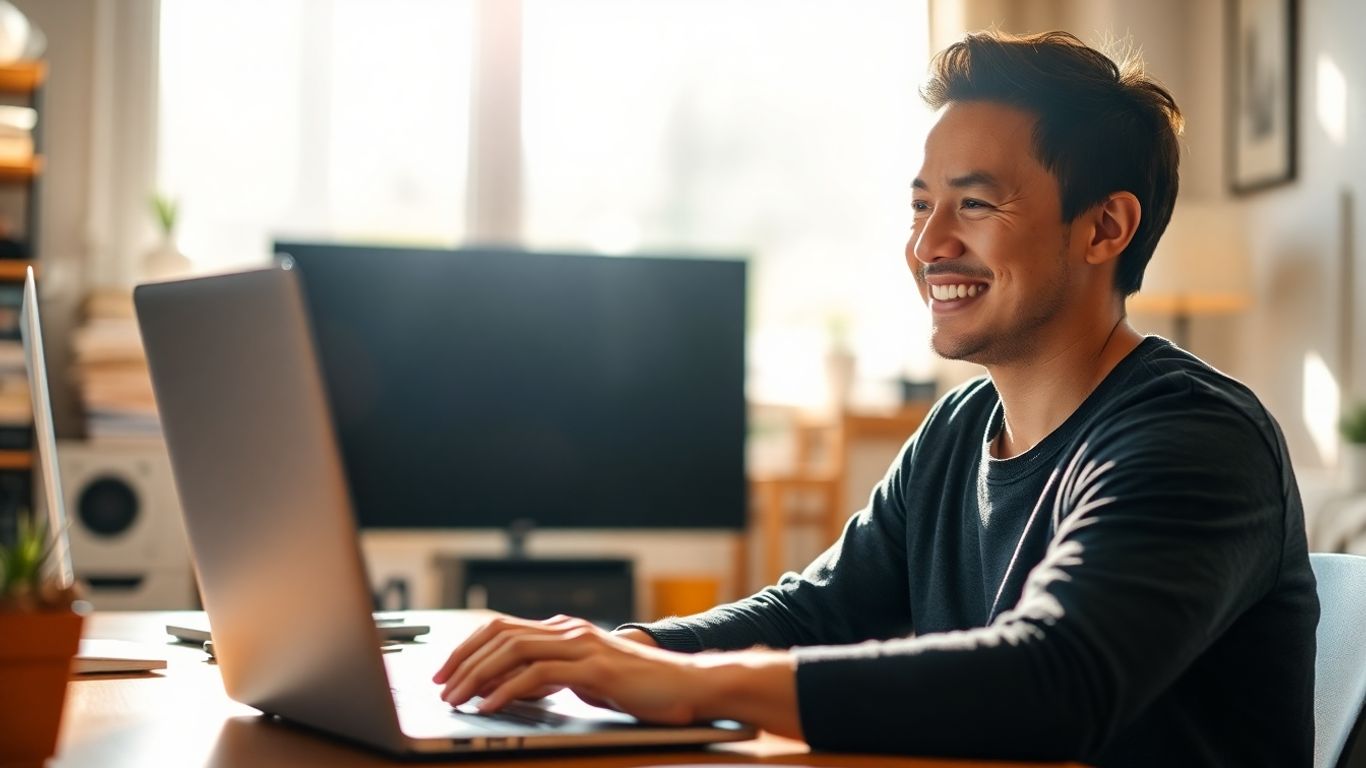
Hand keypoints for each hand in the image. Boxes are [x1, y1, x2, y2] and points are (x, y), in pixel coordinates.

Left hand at [432, 613, 703, 722]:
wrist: (688, 685)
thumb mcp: (586, 681)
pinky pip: (537, 675)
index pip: (504, 628)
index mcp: (565, 631)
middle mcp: (569, 631)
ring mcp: (581, 646)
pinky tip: (489, 706)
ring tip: (456, 699)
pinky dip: (506, 690)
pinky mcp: (593, 669)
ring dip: (476, 676)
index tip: (446, 672)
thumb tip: (514, 688)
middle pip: (500, 634)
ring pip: (513, 650)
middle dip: (462, 661)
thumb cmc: (642, 688)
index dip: (469, 648)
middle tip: (440, 687)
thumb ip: (553, 677)